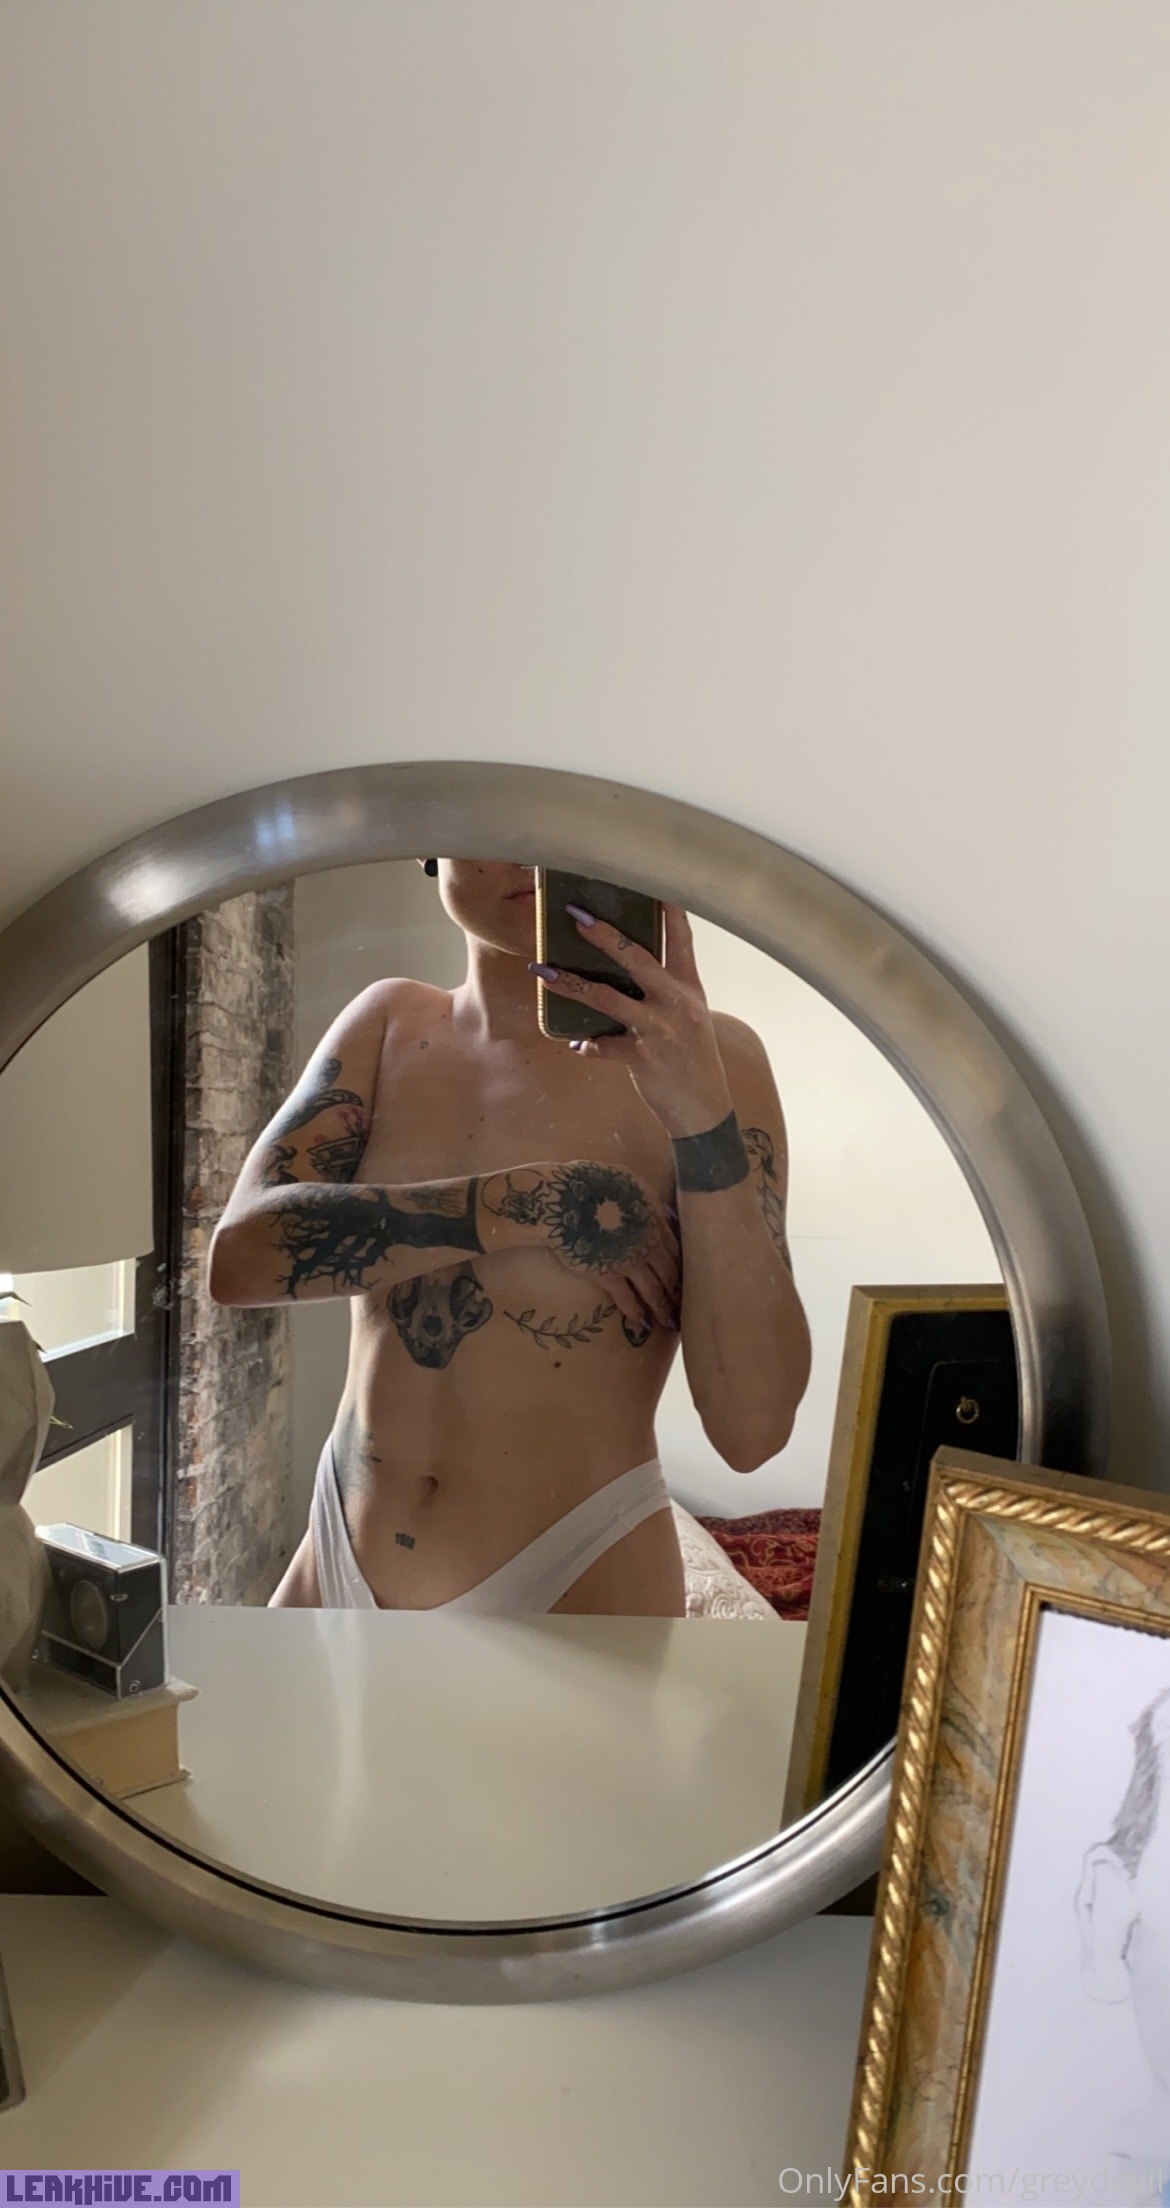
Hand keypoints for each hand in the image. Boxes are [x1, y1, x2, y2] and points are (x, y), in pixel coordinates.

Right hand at [480, 1158, 680, 1333]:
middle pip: (670, 1273)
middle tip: (684, 1306)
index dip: (681, 1265)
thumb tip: (660, 1210)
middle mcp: (648, 1243)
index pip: (675, 1249)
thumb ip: (648, 1198)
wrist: (564, 1199)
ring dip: (662, 1309)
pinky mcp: (608, 1275)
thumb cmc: (592, 1183)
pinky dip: (636, 1312)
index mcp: (655, 1218)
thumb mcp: (629, 1181)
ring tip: (669, 1323)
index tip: (684, 1277)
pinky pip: (627, 1298)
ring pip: (654, 1290)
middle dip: (678, 1292)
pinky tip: (641, 1323)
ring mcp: (630, 1261)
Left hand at [529, 904, 732, 1138]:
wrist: (703, 1105)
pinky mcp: (642, 1058)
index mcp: (688, 984)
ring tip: (542, 972)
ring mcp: (659, 1030)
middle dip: (603, 935)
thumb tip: (621, 957)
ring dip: (571, 984)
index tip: (648, 877)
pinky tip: (575, 1044)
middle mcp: (676, 1001)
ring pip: (608, 999)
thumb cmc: (690, 1052)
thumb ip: (663, 984)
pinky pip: (603, 1046)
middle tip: (575, 916)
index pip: (680, 936)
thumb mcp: (688, 1011)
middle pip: (637, 957)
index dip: (666, 905)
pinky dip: (587, 1044)